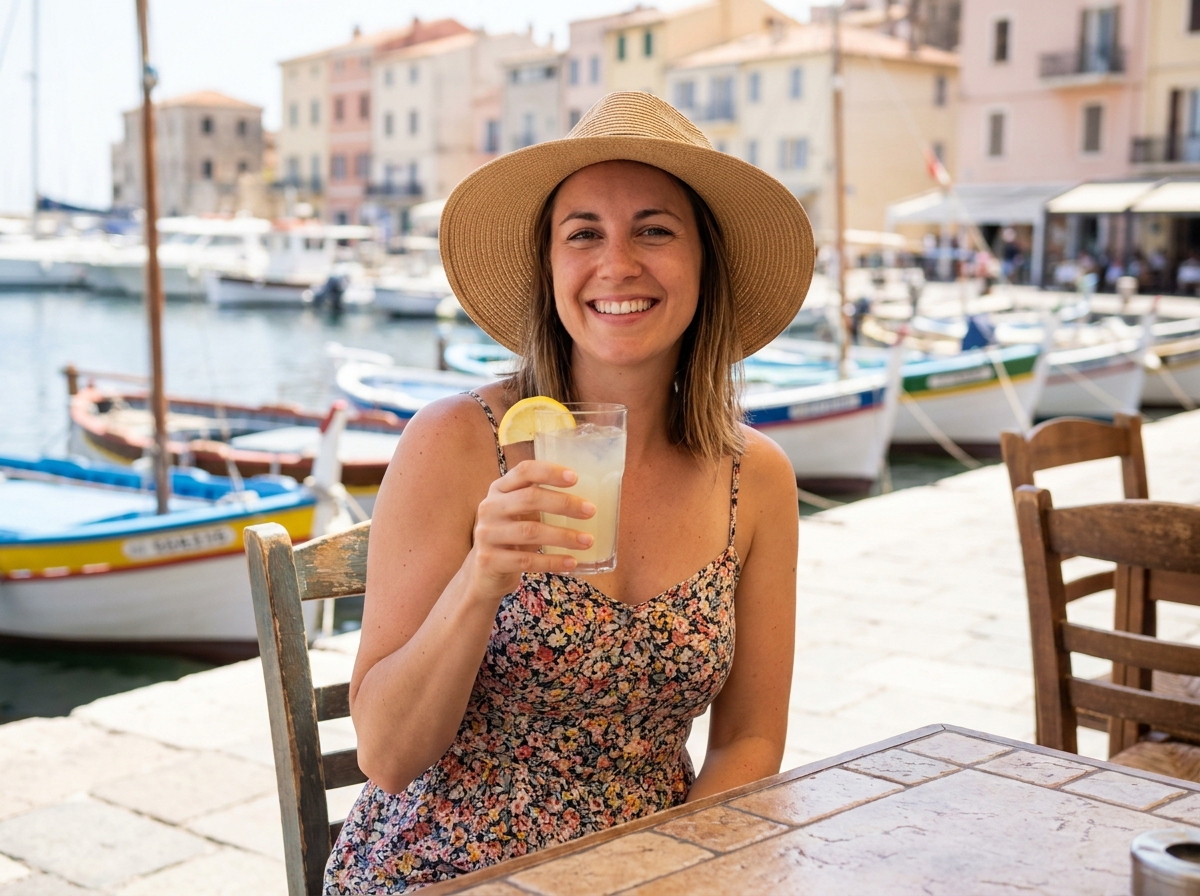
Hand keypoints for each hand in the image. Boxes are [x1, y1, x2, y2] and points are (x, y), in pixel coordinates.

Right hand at [468, 460, 595, 599]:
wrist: (483, 573)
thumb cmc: (510, 537)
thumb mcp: (518, 513)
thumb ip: (539, 501)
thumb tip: (584, 500)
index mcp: (499, 489)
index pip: (523, 471)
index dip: (549, 472)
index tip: (575, 477)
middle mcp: (489, 507)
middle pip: (529, 498)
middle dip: (564, 504)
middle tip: (591, 511)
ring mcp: (487, 534)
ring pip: (530, 531)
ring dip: (563, 536)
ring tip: (587, 540)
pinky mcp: (489, 560)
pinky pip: (526, 560)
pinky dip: (552, 561)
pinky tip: (571, 562)